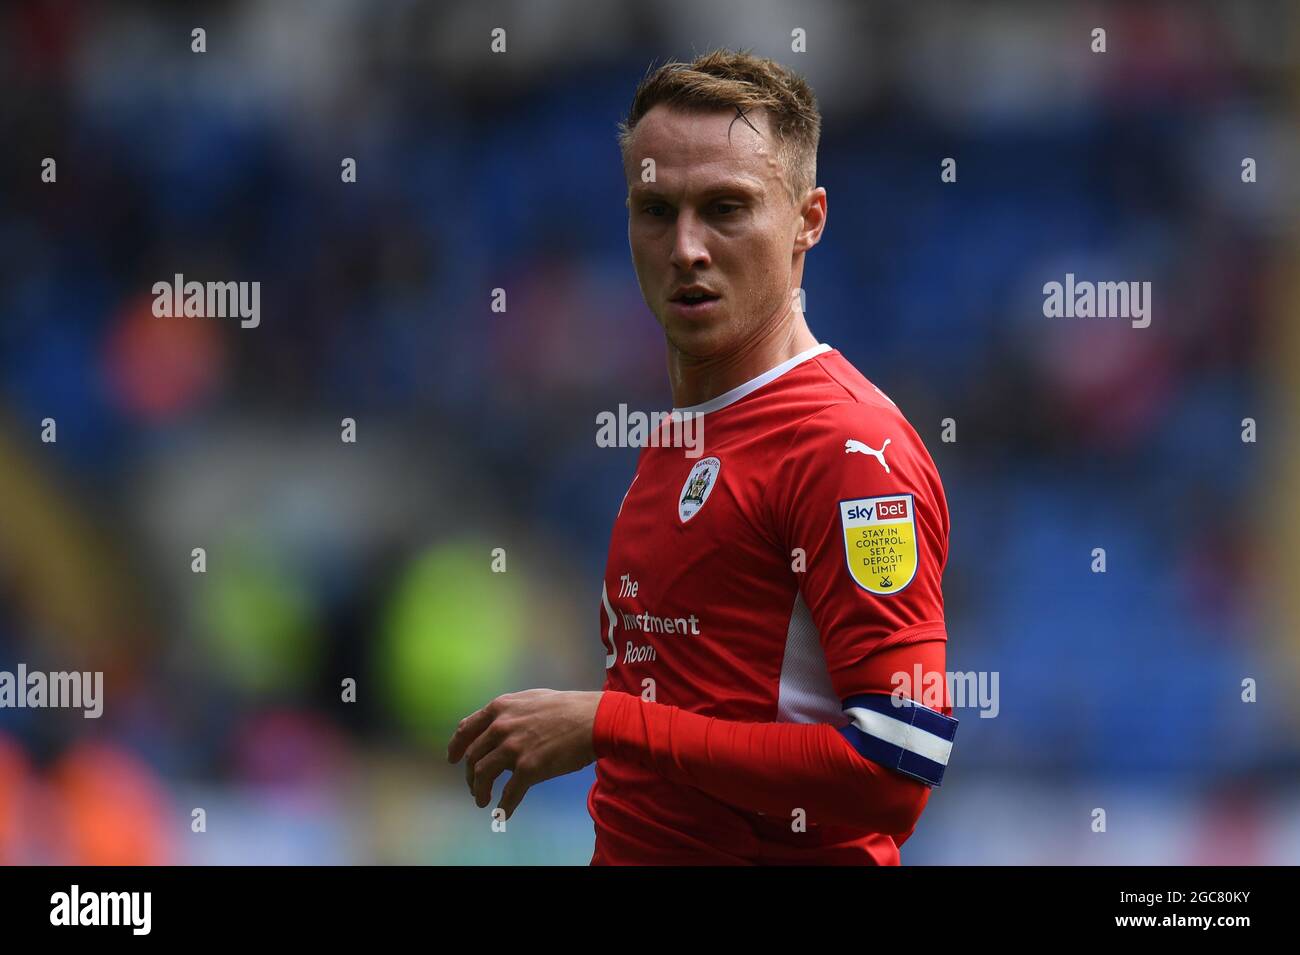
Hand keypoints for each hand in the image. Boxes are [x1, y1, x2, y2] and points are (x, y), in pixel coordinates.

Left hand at [446, 689, 602, 819]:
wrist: (593, 719)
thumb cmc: (567, 708)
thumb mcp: (531, 699)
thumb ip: (510, 712)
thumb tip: (498, 726)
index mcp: (499, 708)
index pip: (466, 729)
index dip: (456, 746)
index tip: (452, 759)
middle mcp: (501, 727)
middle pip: (472, 756)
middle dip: (469, 775)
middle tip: (474, 786)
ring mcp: (513, 748)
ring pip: (482, 775)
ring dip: (479, 791)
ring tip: (482, 801)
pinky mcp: (528, 769)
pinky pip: (508, 793)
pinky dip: (503, 807)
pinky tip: (502, 814)